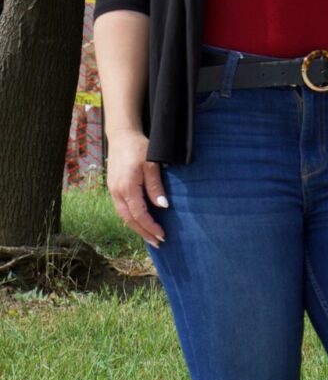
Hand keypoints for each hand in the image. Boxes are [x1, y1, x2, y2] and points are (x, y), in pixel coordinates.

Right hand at [107, 129, 167, 248]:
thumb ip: (155, 186)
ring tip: (150, 237)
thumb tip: (163, 206)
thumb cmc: (139, 148)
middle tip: (158, 243)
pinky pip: (121, 208)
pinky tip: (140, 223)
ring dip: (137, 228)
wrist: (122, 136)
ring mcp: (113, 190)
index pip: (139, 214)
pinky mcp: (114, 188)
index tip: (163, 235)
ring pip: (124, 215)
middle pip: (129, 219)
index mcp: (127, 187)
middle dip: (144, 232)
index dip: (150, 226)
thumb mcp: (152, 165)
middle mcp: (117, 192)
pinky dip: (131, 219)